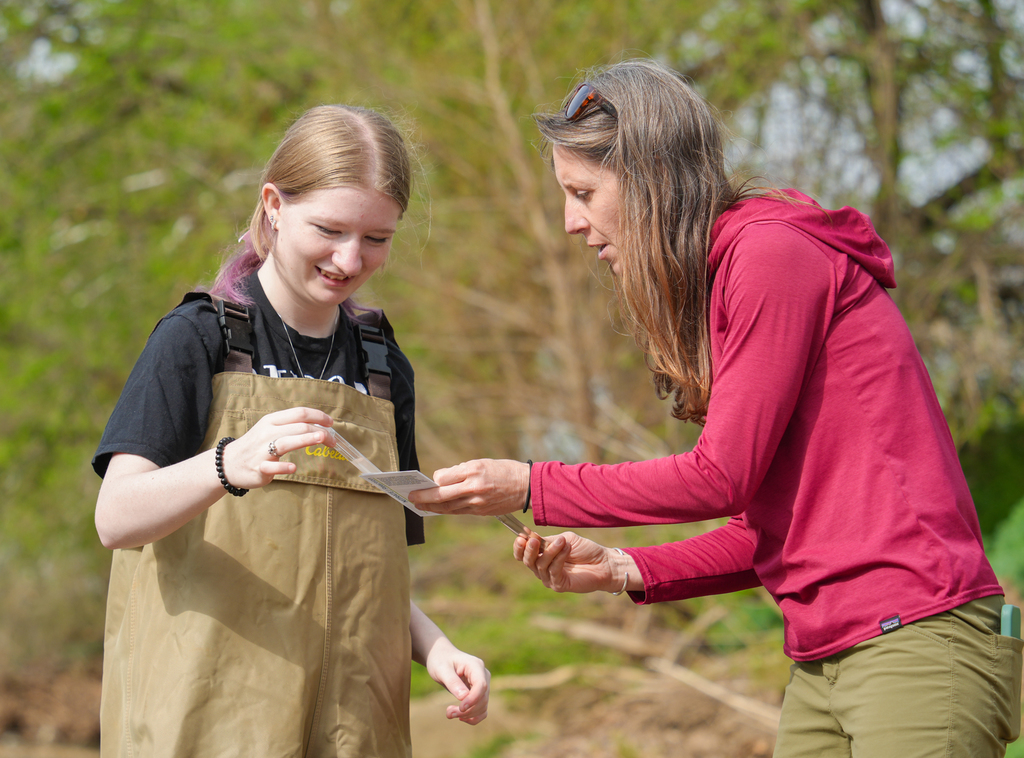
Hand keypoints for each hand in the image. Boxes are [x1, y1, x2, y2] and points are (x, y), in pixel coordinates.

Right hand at [220, 406, 334, 489]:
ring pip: (285, 442)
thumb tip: (319, 426)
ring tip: (320, 438)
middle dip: (318, 431)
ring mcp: (262, 451)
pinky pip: (271, 466)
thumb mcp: (270, 429)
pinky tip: (294, 467)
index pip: (298, 413)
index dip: (317, 416)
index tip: (331, 422)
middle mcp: (267, 433)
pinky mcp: (258, 468)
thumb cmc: (256, 446)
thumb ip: (291, 427)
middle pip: (296, 427)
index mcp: (272, 421)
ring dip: (304, 439)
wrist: (228, 463)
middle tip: (333, 440)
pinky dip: (282, 466)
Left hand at [409, 459, 528, 515]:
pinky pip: (458, 512)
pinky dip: (446, 511)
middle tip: (410, 497)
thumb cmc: (504, 471)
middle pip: (441, 496)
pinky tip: (437, 509)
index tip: (431, 480)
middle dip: (423, 497)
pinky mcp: (481, 512)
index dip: (435, 480)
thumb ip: (462, 471)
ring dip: (431, 507)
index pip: (444, 477)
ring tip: (419, 505)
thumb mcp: (483, 463)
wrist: (527, 487)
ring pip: (448, 507)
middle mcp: (474, 487)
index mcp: (473, 471)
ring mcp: (477, 502)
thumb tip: (442, 479)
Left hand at [424, 640, 490, 724]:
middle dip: (467, 710)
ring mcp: (483, 685)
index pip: (481, 685)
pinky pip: (482, 709)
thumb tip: (464, 697)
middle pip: (483, 698)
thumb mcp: (442, 669)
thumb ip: (452, 682)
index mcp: (475, 666)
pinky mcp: (479, 693)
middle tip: (448, 713)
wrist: (441, 657)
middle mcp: (483, 675)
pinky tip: (460, 717)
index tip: (460, 708)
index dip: (473, 699)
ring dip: (468, 715)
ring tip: (449, 713)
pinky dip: (473, 717)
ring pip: (483, 706)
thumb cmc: (440, 660)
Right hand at [513, 530, 634, 594]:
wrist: (604, 563)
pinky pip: (553, 571)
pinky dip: (559, 558)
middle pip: (528, 561)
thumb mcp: (565, 539)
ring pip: (541, 565)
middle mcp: (543, 569)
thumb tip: (531, 538)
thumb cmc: (585, 550)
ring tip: (562, 541)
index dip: (519, 547)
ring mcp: (550, 579)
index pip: (523, 554)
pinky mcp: (559, 585)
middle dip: (529, 550)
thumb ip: (549, 540)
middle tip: (533, 539)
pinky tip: (566, 548)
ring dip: (551, 551)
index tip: (520, 536)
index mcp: (542, 556)